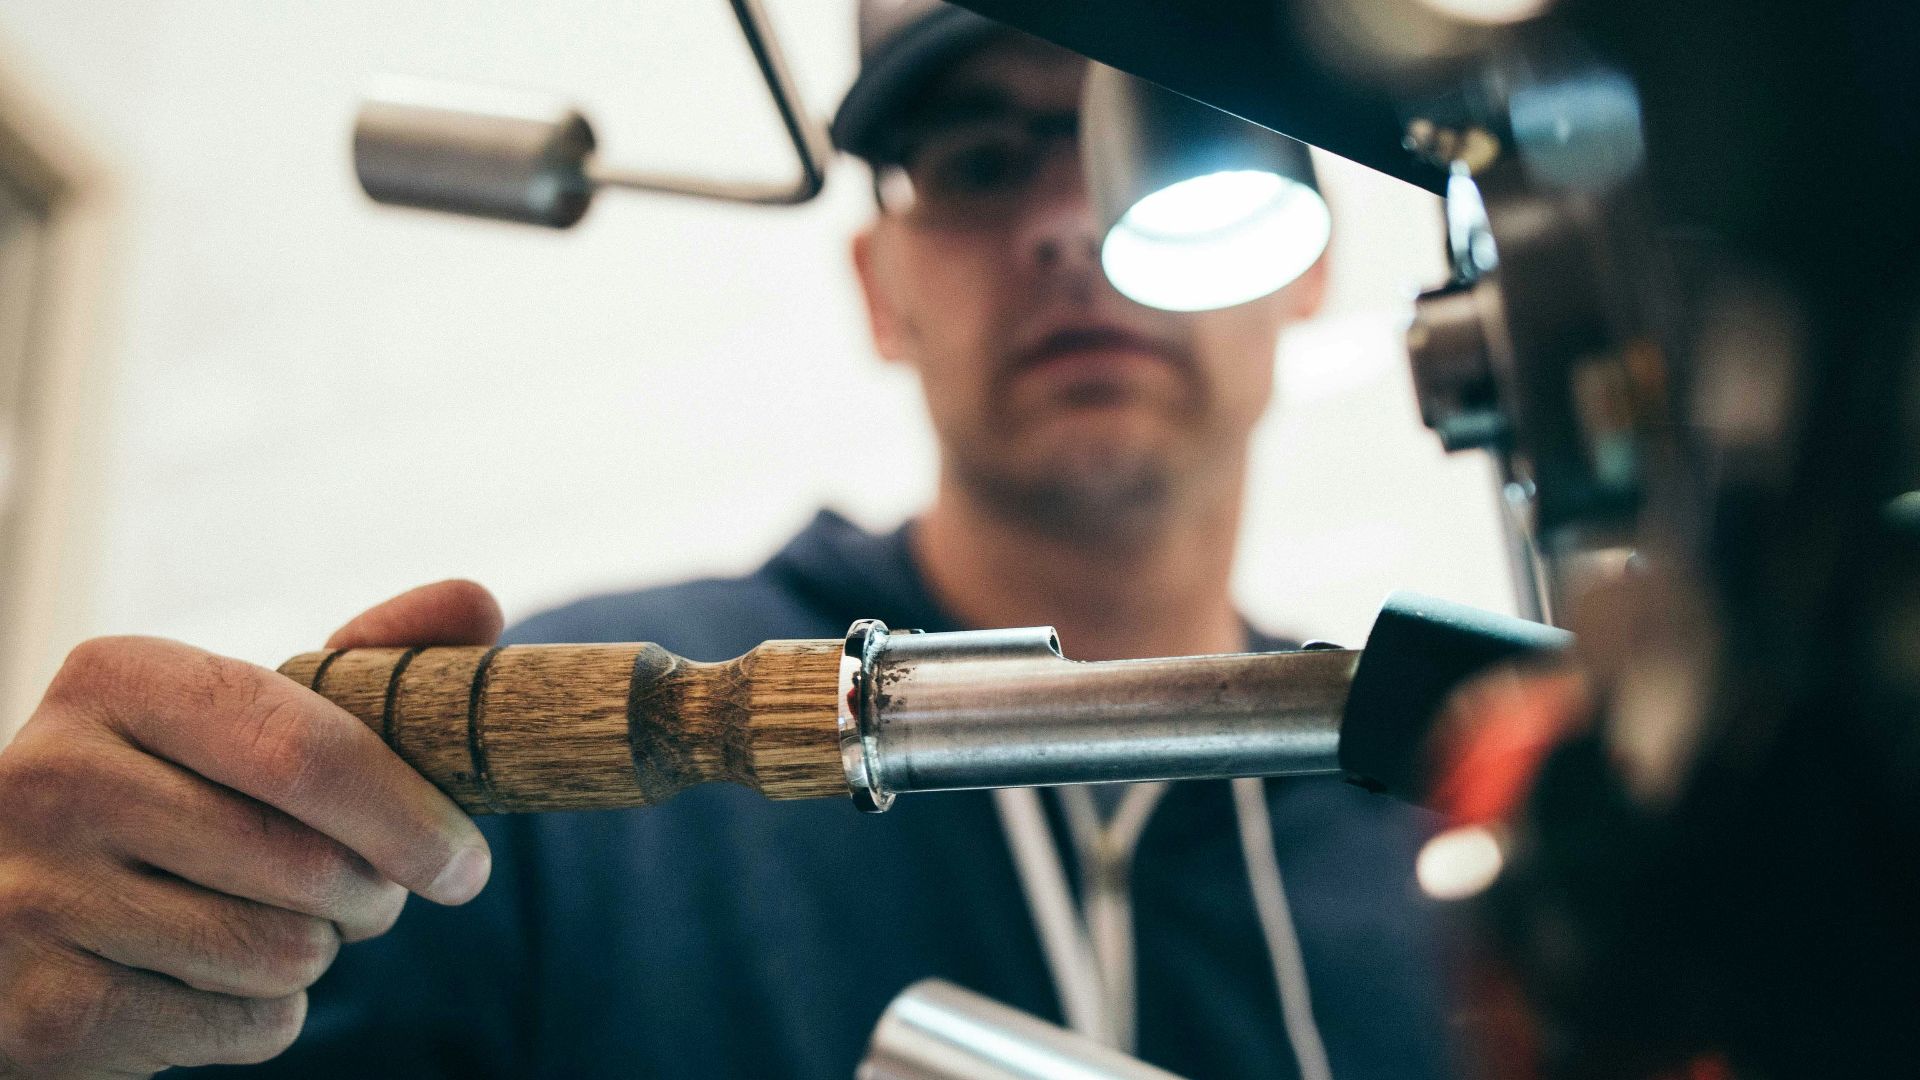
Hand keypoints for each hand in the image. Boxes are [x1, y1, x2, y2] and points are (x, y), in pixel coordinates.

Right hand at [0, 580, 502, 1076]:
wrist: (13, 921)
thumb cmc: (172, 802)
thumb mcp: (242, 717)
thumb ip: (363, 660)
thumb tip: (477, 602)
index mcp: (116, 679)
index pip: (307, 751)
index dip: (410, 816)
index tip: (466, 864)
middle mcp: (51, 777)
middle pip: (308, 865)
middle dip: (371, 897)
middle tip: (363, 896)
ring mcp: (30, 897)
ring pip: (281, 953)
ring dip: (311, 956)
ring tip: (264, 927)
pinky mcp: (40, 1012)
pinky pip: (242, 1026)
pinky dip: (263, 1018)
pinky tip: (206, 983)